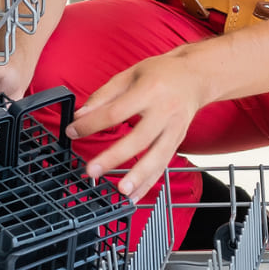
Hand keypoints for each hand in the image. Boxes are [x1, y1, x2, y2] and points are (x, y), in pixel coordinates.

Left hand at [64, 49, 209, 199]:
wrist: (196, 77)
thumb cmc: (160, 73)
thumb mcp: (129, 74)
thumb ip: (103, 95)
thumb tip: (79, 115)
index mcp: (149, 91)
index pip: (116, 112)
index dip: (92, 123)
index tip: (72, 131)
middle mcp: (165, 112)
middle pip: (138, 139)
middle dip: (114, 157)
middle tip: (92, 170)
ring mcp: (175, 129)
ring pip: (157, 157)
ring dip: (138, 177)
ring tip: (120, 191)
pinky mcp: (179, 141)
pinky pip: (164, 165)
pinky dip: (150, 182)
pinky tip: (135, 195)